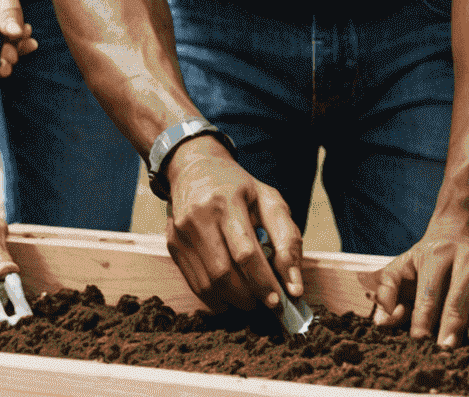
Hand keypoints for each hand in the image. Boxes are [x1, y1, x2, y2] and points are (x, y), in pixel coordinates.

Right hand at [164, 138, 302, 311]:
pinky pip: (194, 283)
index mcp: (227, 200)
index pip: (245, 252)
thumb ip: (287, 240)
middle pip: (223, 273)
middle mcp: (199, 216)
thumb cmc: (238, 186)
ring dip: (233, 301)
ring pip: (208, 284)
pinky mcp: (173, 243)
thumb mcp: (269, 200)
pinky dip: (215, 297)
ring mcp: (182, 231)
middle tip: (265, 301)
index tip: (278, 300)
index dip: (262, 281)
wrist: (194, 167)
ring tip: (249, 297)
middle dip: (249, 296)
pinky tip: (229, 293)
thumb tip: (294, 287)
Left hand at [372, 219, 468, 346]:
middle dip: (451, 326)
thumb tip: (383, 320)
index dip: (423, 319)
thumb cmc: (428, 260)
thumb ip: (388, 290)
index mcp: (437, 254)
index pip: (428, 292)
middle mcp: (466, 256)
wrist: (463, 231)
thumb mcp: (404, 265)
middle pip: (458, 298)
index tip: (419, 341)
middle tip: (446, 350)